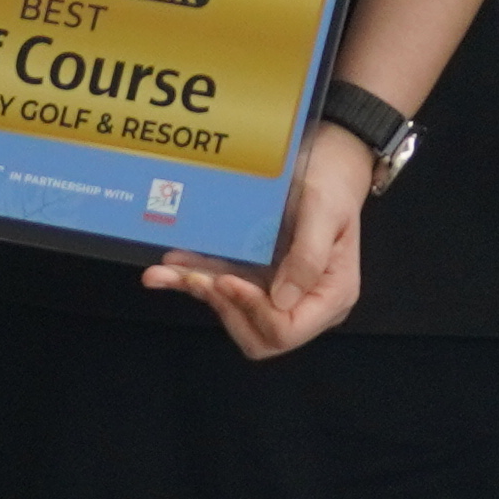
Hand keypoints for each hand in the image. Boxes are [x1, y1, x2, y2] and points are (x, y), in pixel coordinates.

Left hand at [150, 124, 371, 360]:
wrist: (325, 163)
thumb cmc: (332, 184)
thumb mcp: (325, 212)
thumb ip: (309, 257)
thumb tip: (282, 300)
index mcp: (329, 297)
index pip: (286, 329)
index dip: (253, 310)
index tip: (228, 279)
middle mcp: (302, 304)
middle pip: (257, 335)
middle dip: (223, 307)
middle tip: (197, 276)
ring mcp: (275, 293)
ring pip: (231, 314)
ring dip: (197, 293)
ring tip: (166, 271)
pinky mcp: (253, 278)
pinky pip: (220, 289)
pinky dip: (191, 280)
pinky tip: (167, 270)